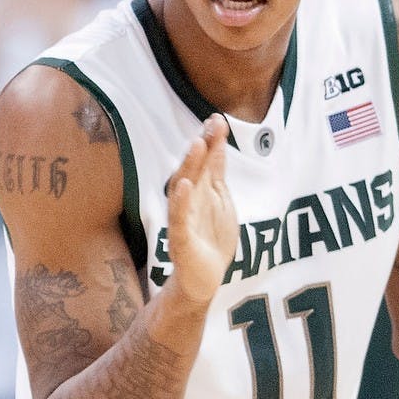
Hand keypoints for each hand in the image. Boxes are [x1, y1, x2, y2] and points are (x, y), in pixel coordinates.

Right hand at [167, 114, 238, 304]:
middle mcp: (189, 201)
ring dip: (189, 167)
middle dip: (203, 147)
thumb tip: (218, 144)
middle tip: (211, 123)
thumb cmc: (210, 239)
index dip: (212, 142)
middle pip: (194, 169)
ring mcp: (183, 219)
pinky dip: (181, 203)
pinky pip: (178, 219)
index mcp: (200, 192)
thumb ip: (217, 175)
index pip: (206, 162)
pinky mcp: (181, 239)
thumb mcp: (220, 202)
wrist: (202, 279)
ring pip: (184, 189)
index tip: (218, 119)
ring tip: (197, 144)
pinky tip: (184, 186)